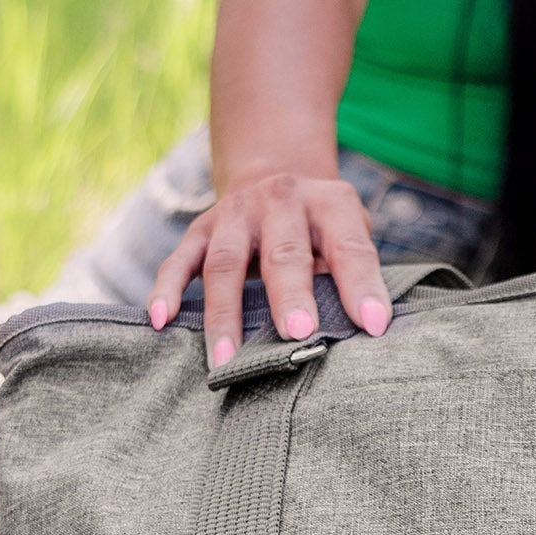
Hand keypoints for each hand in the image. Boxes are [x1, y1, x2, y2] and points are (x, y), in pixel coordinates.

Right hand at [144, 167, 393, 368]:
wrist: (275, 175)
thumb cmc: (322, 227)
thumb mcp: (348, 232)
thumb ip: (351, 272)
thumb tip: (363, 331)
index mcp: (330, 203)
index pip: (350, 248)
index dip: (362, 287)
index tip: (374, 326)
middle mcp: (282, 200)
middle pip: (284, 253)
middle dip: (291, 296)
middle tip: (299, 336)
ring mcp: (235, 214)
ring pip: (226, 264)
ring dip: (225, 313)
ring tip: (227, 359)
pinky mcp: (200, 229)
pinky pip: (179, 261)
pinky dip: (167, 289)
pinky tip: (161, 319)